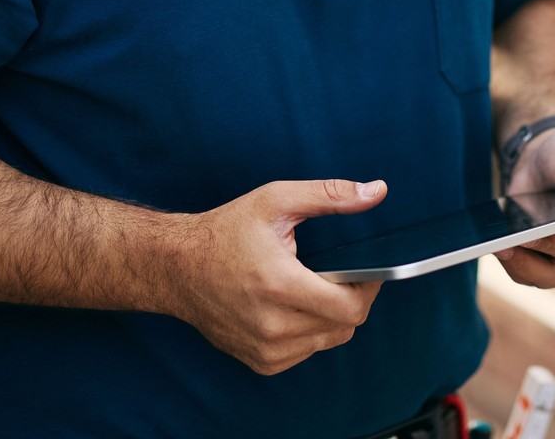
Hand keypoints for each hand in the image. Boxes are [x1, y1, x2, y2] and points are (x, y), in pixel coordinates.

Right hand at [163, 178, 386, 374]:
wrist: (177, 268)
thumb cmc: (226, 231)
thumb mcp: (277, 200)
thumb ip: (330, 195)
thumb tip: (377, 192)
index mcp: (280, 285)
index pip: (351, 308)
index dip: (369, 288)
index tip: (367, 271)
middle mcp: (272, 325)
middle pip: (345, 326)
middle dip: (351, 299)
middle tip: (340, 274)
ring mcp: (265, 349)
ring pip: (328, 341)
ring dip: (331, 317)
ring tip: (313, 287)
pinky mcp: (260, 362)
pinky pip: (306, 352)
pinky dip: (310, 332)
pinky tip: (294, 307)